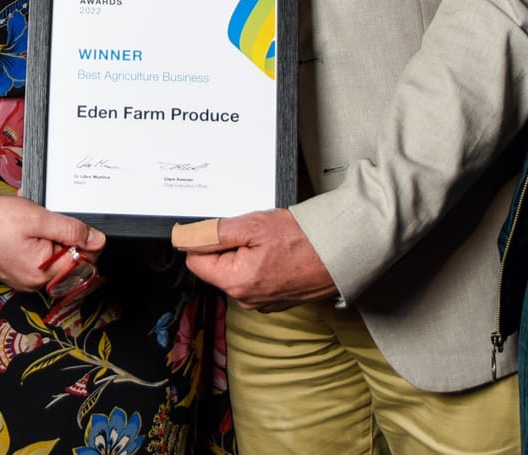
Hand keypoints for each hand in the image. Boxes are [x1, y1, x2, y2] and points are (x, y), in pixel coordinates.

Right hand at [0, 172, 102, 291]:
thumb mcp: (38, 218)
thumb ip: (71, 230)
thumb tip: (97, 240)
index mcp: (44, 274)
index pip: (84, 264)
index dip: (85, 241)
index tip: (74, 224)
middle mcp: (35, 283)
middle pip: (69, 261)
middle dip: (64, 237)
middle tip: (46, 219)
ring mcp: (23, 279)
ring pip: (52, 257)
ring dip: (49, 237)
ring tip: (31, 221)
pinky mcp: (14, 271)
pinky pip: (36, 258)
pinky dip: (35, 241)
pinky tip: (22, 228)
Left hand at [183, 208, 336, 310]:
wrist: (343, 251)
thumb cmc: (305, 239)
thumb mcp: (252, 225)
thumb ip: (213, 233)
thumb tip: (183, 238)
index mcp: (236, 283)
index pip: (196, 261)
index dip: (203, 239)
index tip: (220, 227)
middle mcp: (247, 300)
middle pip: (218, 266)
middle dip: (229, 246)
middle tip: (254, 232)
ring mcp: (263, 302)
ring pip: (238, 271)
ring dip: (247, 253)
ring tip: (271, 242)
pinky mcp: (277, 299)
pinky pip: (256, 278)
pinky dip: (262, 263)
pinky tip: (279, 252)